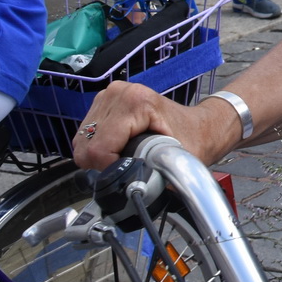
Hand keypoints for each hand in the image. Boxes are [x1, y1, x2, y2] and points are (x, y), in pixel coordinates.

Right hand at [72, 81, 242, 170]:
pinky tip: (117, 150)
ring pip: (83, 141)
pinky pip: (87, 135)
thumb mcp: (174, 159)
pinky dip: (98, 147)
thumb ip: (150, 173)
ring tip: (124, 157)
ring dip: (99, 156)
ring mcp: (109, 95)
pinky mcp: (103, 102)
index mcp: (135, 102)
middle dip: (103, 164)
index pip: (98, 149)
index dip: (108, 169)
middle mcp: (118, 93)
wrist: (199, 126)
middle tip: (127, 167)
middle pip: (87, 145)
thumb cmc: (191, 139)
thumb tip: (128, 187)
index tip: (126, 174)